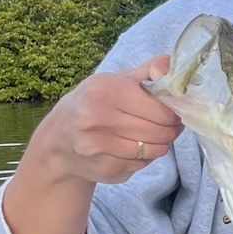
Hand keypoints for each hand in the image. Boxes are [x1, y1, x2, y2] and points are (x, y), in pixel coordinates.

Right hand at [2, 55, 182, 233]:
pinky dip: (144, 158)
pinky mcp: (104, 168)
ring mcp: (98, 146)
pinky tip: (133, 148)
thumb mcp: (115, 80)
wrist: (58, 139)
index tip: (173, 112)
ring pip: (155, 151)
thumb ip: (148, 70)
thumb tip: (170, 65)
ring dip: (160, 144)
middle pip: (161, 132)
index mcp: (105, 90)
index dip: (173, 113)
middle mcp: (97, 118)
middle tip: (168, 126)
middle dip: (170, 130)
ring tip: (151, 135)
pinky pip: (141, 165)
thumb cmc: (94, 103)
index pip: (161, 111)